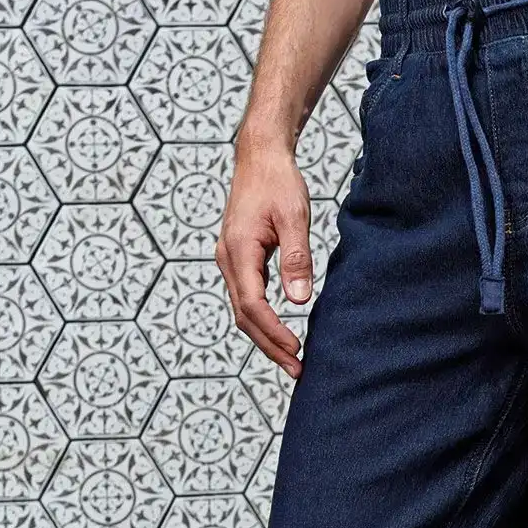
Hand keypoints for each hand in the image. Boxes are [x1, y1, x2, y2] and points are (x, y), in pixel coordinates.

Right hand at [216, 134, 312, 377]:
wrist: (259, 157)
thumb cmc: (278, 182)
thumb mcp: (295, 216)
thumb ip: (298, 258)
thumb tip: (300, 300)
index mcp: (238, 250)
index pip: (254, 305)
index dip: (275, 332)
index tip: (297, 350)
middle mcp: (227, 259)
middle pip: (244, 317)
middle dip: (270, 346)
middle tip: (297, 370)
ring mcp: (230, 261)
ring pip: (243, 311)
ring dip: (265, 338)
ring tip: (291, 359)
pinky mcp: (238, 260)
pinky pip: (247, 299)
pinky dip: (262, 321)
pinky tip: (281, 332)